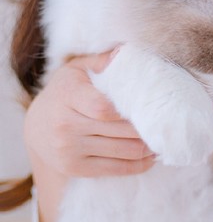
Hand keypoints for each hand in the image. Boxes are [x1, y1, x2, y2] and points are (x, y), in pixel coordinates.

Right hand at [25, 51, 153, 221]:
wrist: (36, 126)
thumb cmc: (64, 92)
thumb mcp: (76, 70)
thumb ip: (100, 61)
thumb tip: (125, 52)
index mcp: (68, 95)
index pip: (103, 107)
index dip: (128, 110)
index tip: (148, 107)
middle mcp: (65, 125)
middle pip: (117, 131)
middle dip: (145, 129)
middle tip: (167, 125)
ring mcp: (69, 150)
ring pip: (120, 151)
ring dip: (146, 148)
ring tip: (162, 140)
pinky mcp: (74, 168)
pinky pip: (113, 169)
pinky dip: (137, 165)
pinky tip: (150, 158)